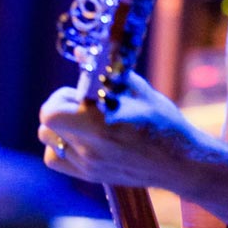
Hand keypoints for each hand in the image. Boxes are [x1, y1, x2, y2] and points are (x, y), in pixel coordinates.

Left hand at [37, 71, 204, 189]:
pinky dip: (61, 147)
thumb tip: (80, 52)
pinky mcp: (91, 175)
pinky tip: (82, 138)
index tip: (81, 93)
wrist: (181, 161)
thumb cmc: (163, 122)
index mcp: (99, 125)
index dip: (61, 97)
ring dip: (59, 127)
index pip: (51, 112)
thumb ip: (106, 71)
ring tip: (83, 121)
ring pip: (49, 141)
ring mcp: (88, 166)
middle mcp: (89, 149)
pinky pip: (56, 160)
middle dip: (60, 107)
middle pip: (47, 123)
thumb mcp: (138, 90)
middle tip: (84, 103)